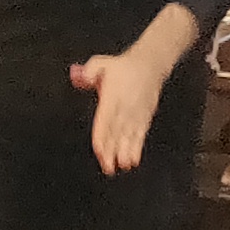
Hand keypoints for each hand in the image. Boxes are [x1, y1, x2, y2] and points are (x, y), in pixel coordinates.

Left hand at [67, 8, 195, 174]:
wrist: (151, 63)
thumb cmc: (123, 67)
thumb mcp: (102, 63)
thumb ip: (88, 72)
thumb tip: (78, 77)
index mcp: (113, 95)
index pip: (106, 118)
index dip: (102, 135)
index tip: (99, 149)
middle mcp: (125, 106)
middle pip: (117, 131)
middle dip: (112, 149)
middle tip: (107, 166)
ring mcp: (136, 112)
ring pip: (129, 135)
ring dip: (125, 151)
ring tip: (122, 165)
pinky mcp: (145, 117)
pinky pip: (140, 134)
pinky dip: (137, 147)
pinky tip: (133, 160)